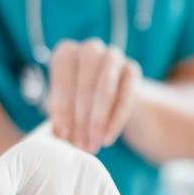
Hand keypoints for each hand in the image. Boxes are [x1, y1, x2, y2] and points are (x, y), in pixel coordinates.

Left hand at [48, 39, 142, 153]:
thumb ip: (61, 118)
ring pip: (105, 89)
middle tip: (79, 144)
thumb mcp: (66, 105)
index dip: (62, 109)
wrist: (113, 94)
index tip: (63, 134)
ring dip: (98, 120)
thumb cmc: (81, 100)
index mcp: (66, 53)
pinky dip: (115, 120)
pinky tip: (108, 137)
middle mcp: (89, 50)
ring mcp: (113, 57)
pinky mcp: (132, 70)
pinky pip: (125, 97)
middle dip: (81, 120)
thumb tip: (61, 137)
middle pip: (84, 86)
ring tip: (94, 143)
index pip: (62, 81)